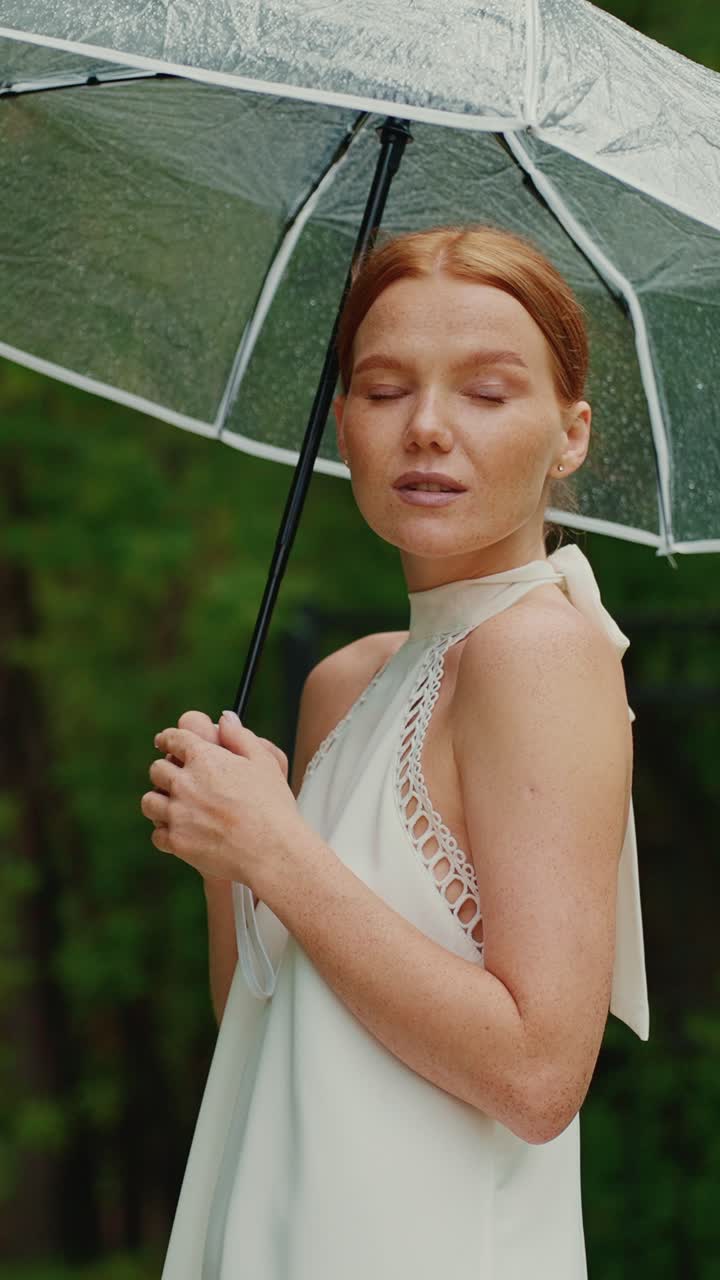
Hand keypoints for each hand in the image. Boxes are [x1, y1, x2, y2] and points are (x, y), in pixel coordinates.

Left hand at [141, 711, 299, 890]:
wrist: (271, 850)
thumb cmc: (272, 806)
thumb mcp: (263, 762)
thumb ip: (240, 736)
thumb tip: (224, 718)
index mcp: (204, 758)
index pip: (173, 739)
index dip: (168, 739)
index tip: (165, 742)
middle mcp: (185, 783)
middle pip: (157, 769)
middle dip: (165, 771)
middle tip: (175, 778)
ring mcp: (178, 813)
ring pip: (149, 801)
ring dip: (159, 800)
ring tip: (173, 805)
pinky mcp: (177, 841)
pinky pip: (157, 833)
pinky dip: (165, 832)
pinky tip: (180, 830)